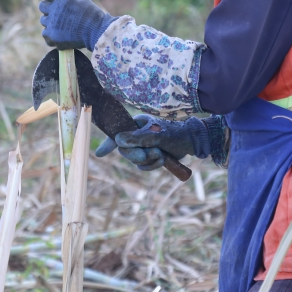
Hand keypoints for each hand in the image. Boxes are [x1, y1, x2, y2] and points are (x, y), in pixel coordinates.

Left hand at [39, 0, 115, 49]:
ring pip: (43, 20)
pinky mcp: (53, 36)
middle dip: (48, 8)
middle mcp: (55, 10)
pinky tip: (60, 34)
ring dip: (50, 21)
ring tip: (62, 25)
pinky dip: (51, 35)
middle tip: (57, 12)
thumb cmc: (92, 13)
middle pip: (42, 6)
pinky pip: (45, 33)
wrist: (98, 32)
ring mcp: (53, 24)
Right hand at [95, 114, 210, 170]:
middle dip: (136, 155)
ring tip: (161, 154)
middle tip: (147, 155)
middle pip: (125, 150)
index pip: (118, 133)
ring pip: (135, 160)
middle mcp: (137, 135)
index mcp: (136, 125)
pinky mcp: (150, 156)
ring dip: (148, 161)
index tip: (99, 154)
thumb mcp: (156, 136)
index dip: (108, 143)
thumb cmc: (175, 133)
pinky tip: (162, 160)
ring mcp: (143, 146)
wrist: (191, 142)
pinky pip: (143, 166)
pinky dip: (152, 166)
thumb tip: (118, 140)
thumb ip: (137, 138)